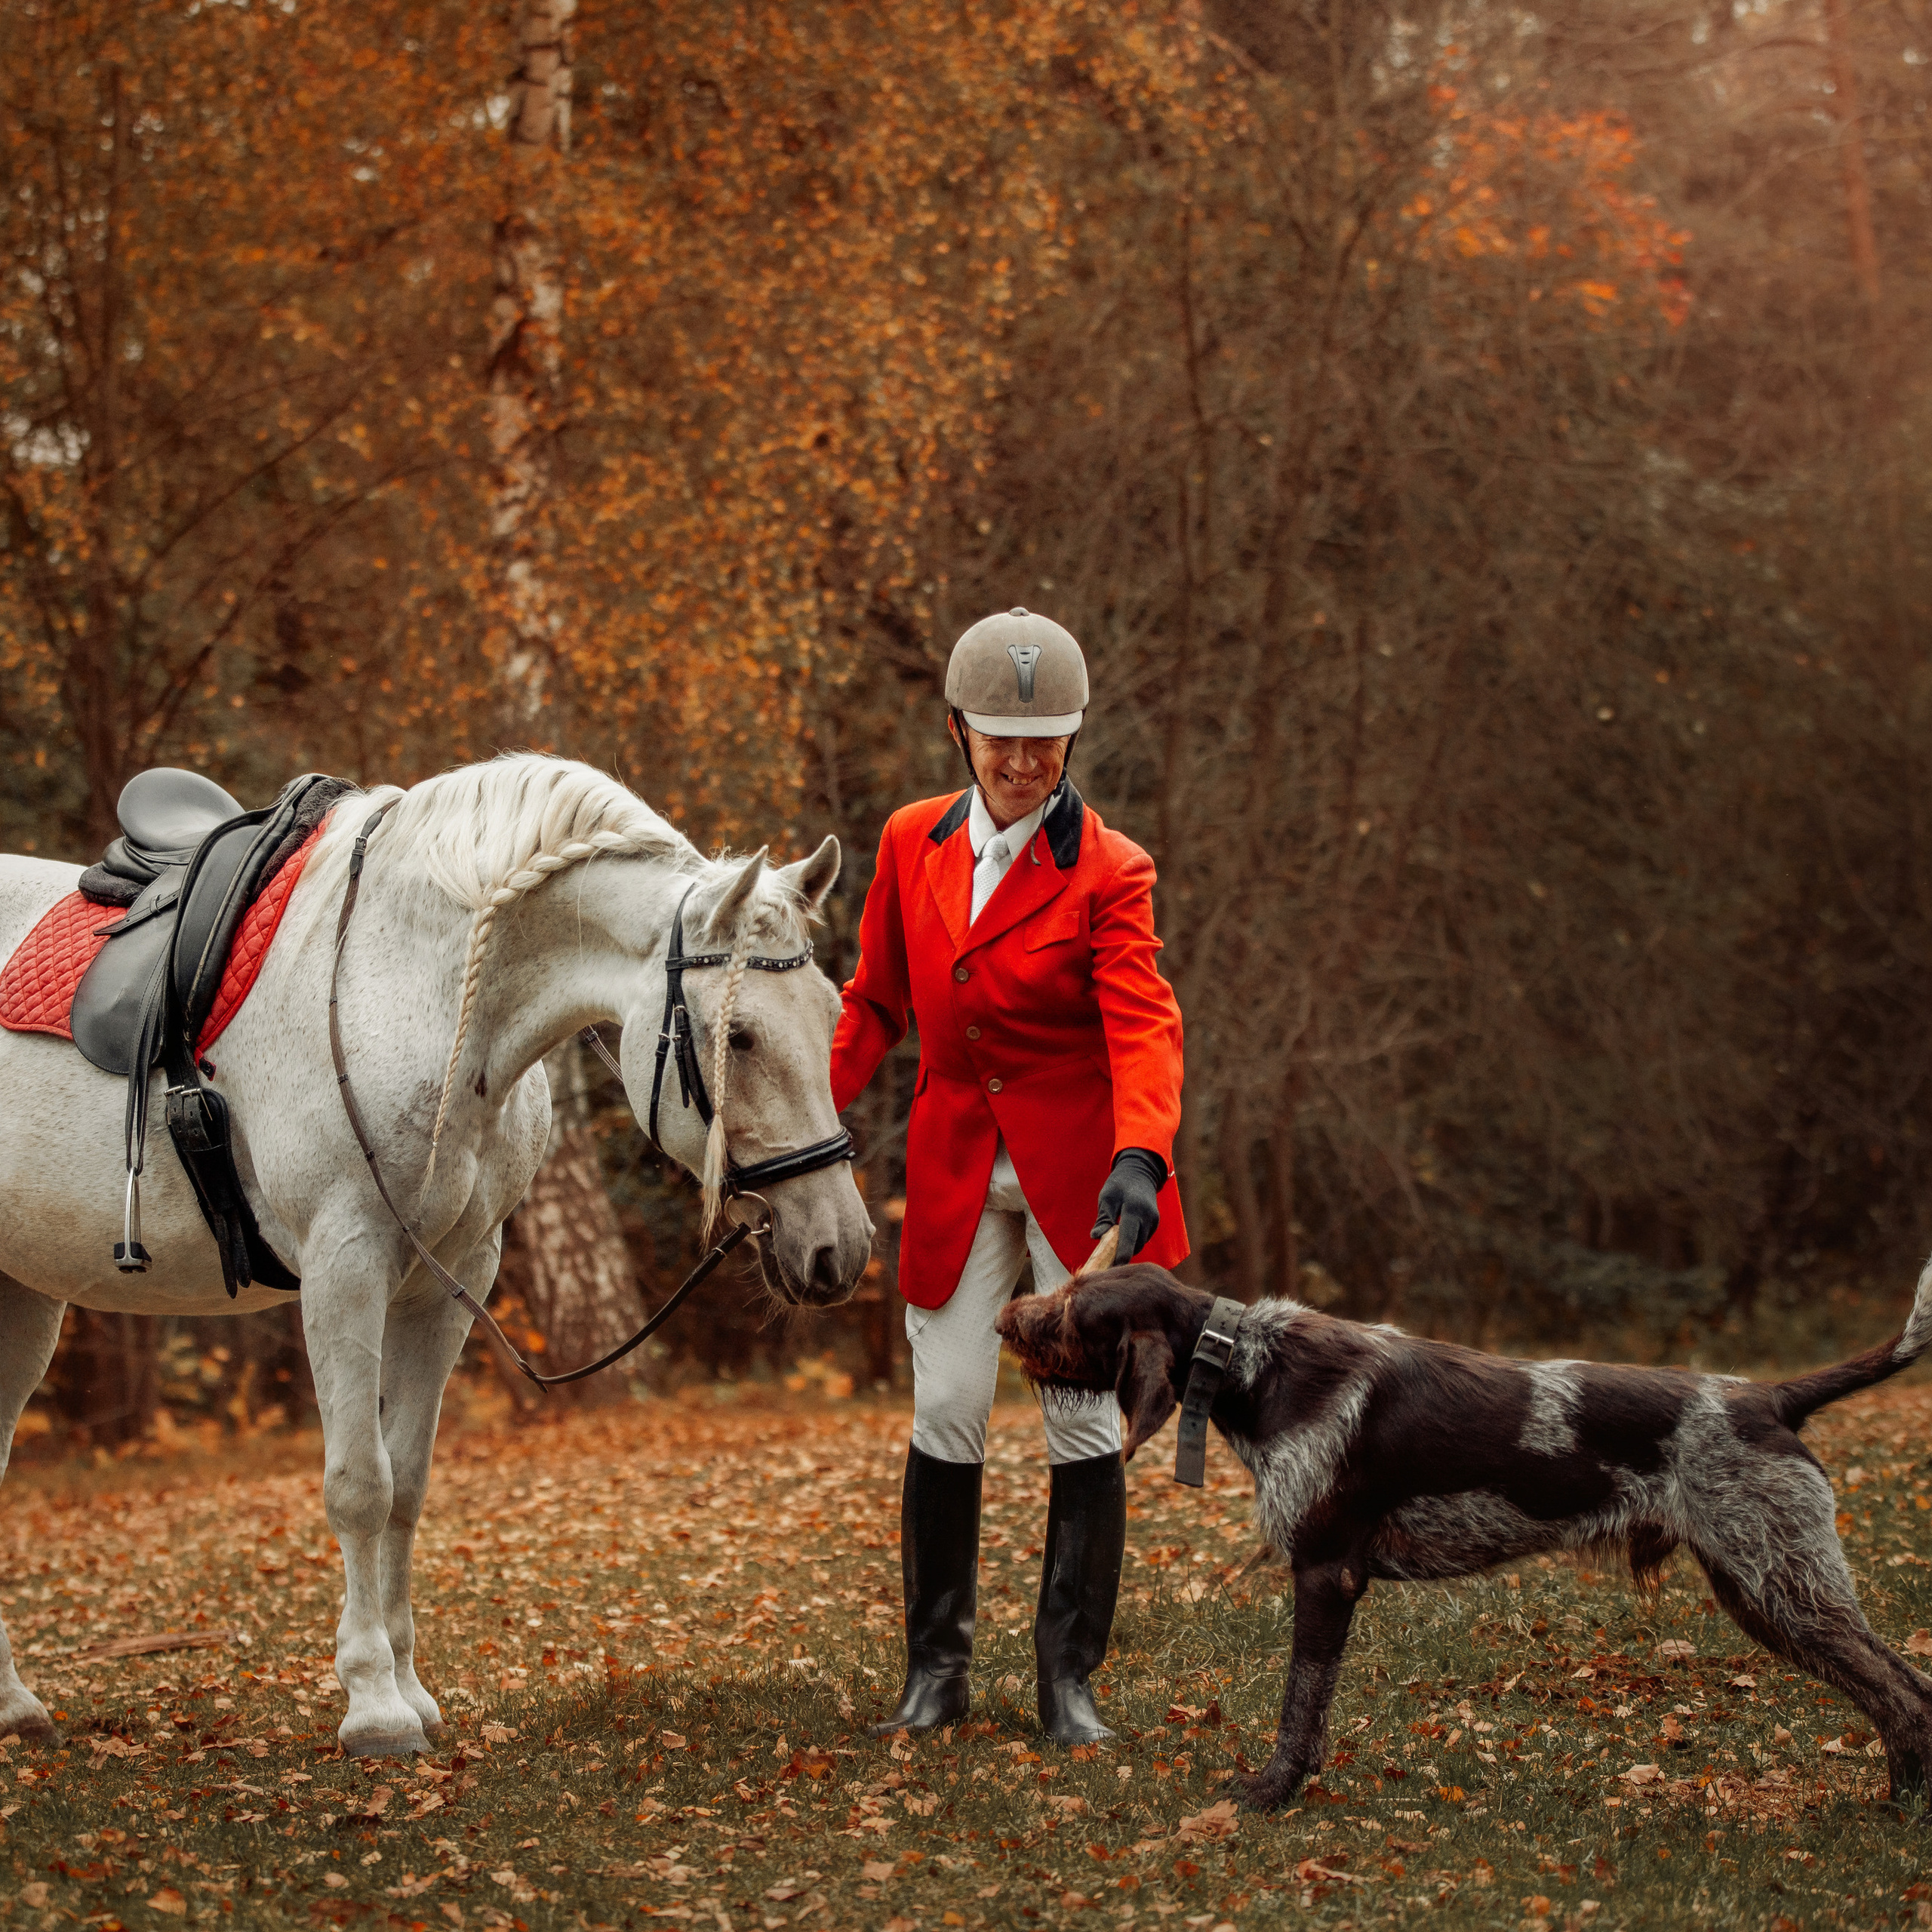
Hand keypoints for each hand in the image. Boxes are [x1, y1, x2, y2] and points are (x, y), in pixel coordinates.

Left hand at [1091, 1148, 1165, 1263]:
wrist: (1139, 1172)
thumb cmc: (1119, 1184)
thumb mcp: (1107, 1198)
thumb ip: (1103, 1218)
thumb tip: (1095, 1237)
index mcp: (1134, 1210)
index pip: (1128, 1240)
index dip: (1120, 1257)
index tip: (1109, 1269)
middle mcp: (1147, 1217)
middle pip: (1135, 1246)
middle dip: (1121, 1255)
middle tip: (1105, 1261)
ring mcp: (1154, 1221)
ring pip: (1139, 1244)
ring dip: (1127, 1247)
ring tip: (1112, 1246)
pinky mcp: (1155, 1223)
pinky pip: (1143, 1238)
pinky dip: (1133, 1240)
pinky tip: (1123, 1236)